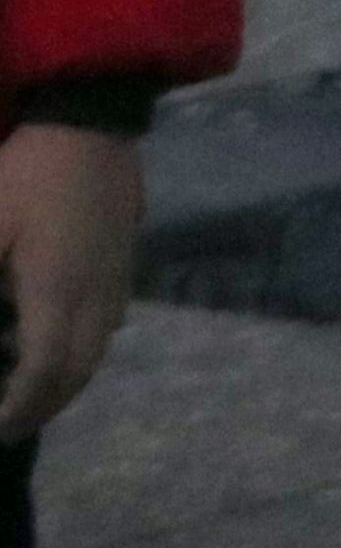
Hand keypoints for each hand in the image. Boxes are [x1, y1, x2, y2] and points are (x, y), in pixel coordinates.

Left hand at [0, 124, 142, 439]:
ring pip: (97, 351)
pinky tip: (53, 340)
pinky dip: (79, 351)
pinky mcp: (123, 263)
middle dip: (43, 407)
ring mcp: (116, 280)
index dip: (18, 410)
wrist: (90, 123)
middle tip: (8, 425)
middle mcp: (97, 298)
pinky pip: (106, 326)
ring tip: (28, 393)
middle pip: (78, 373)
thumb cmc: (26, 176)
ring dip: (64, 382)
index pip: (42, 374)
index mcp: (57, 294)